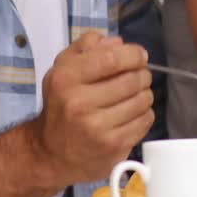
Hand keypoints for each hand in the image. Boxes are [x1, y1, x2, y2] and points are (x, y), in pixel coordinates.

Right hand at [33, 32, 154, 183]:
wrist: (52, 153)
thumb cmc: (61, 105)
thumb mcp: (62, 69)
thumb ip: (86, 47)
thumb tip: (118, 43)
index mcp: (66, 79)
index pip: (111, 59)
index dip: (133, 54)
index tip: (139, 56)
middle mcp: (79, 103)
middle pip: (132, 79)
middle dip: (142, 74)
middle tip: (138, 76)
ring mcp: (97, 128)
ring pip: (143, 100)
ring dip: (144, 94)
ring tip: (134, 95)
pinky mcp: (113, 146)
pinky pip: (145, 121)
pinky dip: (144, 113)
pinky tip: (132, 113)